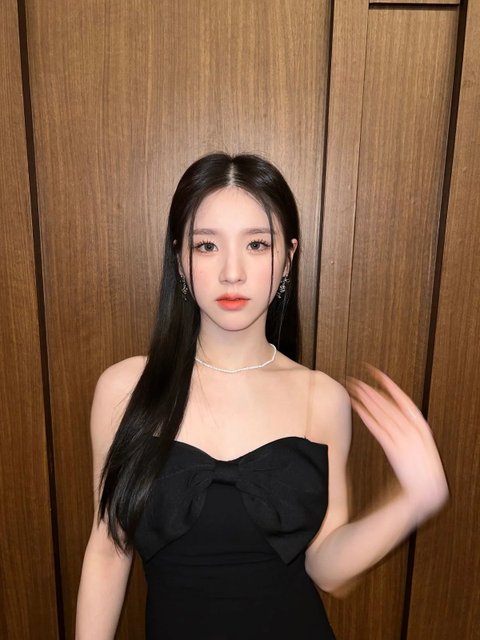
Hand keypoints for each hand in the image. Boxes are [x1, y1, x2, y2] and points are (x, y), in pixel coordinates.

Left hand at [346, 364, 449, 522]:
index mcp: (422, 428)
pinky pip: (378, 431)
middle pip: (389, 406)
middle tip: (357, 380)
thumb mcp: (421, 446)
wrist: (427, 493)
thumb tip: (392, 417)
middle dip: (372, 391)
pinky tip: (357, 409)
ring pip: (382, 415)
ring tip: (354, 389)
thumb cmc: (424, 471)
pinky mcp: (394, 451)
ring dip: (367, 400)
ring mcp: (403, 440)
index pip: (404, 401)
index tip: (377, 374)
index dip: (390, 386)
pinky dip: (368, 418)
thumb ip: (408, 431)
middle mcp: (412, 431)